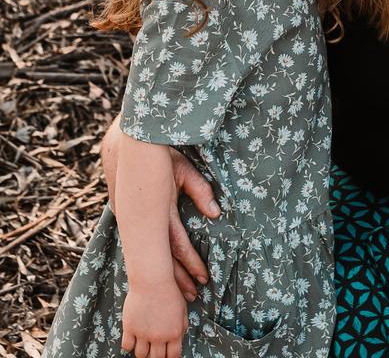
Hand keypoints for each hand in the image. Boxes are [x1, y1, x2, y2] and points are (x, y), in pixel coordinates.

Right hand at [102, 119, 219, 298]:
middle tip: (194, 296)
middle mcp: (144, 219)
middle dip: (179, 278)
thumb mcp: (184, 168)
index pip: (177, 244)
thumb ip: (200, 191)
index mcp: (159, 209)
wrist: (128, 137)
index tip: (203, 279)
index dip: (190, 264)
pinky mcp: (128, 214)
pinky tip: (158, 270)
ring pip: (153, 252)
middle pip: (165, 256)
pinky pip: (143, 241)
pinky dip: (153, 258)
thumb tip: (215, 215)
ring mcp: (134, 218)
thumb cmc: (163, 150)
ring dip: (167, 272)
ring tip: (183, 291)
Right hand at [121, 279, 187, 357]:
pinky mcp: (130, 328)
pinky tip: (132, 340)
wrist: (153, 281)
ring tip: (144, 347)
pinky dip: (129, 346)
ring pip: (141, 355)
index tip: (168, 356)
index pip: (173, 356)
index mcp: (174, 332)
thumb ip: (181, 325)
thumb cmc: (169, 292)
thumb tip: (179, 338)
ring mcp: (143, 333)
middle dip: (156, 357)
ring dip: (143, 352)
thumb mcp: (182, 309)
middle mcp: (159, 336)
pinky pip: (127, 346)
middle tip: (154, 353)